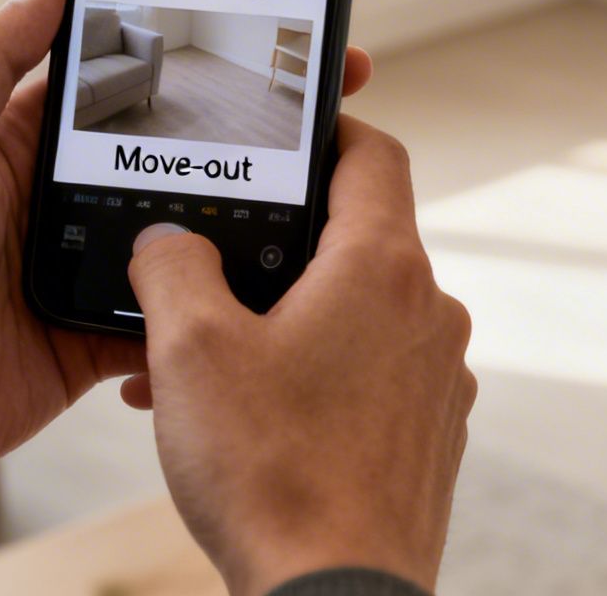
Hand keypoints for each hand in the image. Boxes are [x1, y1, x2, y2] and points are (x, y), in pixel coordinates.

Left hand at [0, 0, 376, 539]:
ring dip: (239, 213)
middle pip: (169, 149)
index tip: (253, 25)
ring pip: (184, 228)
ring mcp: (84, 265)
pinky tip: (269, 280)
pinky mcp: (100, 333)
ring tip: (319, 186)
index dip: (186, 47)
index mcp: (18, 138)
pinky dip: (212, 303)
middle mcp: (58, 196)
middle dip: (242, 126)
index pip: (117, 76)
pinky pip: (172, 310)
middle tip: (324, 100)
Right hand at [127, 116, 474, 595]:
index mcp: (384, 268)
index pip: (372, 154)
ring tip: (205, 366)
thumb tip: (168, 241)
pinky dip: (312, 378)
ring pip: (356, 316)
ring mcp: (438, 379)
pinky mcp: (430, 436)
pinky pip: (369, 377)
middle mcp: (429, 313)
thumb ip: (173, 268)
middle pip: (356, 241)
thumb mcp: (189, 352)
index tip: (287, 134)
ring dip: (283, 324)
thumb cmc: (272, 476)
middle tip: (210, 272)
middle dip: (276, 252)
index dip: (327, 130)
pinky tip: (246, 418)